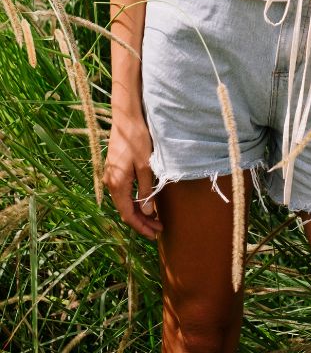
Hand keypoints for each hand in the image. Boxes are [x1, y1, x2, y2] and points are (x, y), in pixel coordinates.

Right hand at [103, 112, 162, 239]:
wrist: (126, 119)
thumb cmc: (137, 140)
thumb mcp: (145, 166)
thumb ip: (145, 190)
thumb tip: (147, 212)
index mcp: (117, 184)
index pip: (127, 214)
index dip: (141, 226)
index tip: (154, 234)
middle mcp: (111, 183)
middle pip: (125, 210)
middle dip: (142, 222)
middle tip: (158, 229)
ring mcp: (112, 176)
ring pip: (124, 202)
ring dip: (139, 212)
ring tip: (155, 219)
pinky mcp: (115, 170)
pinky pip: (124, 192)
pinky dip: (135, 201)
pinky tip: (146, 202)